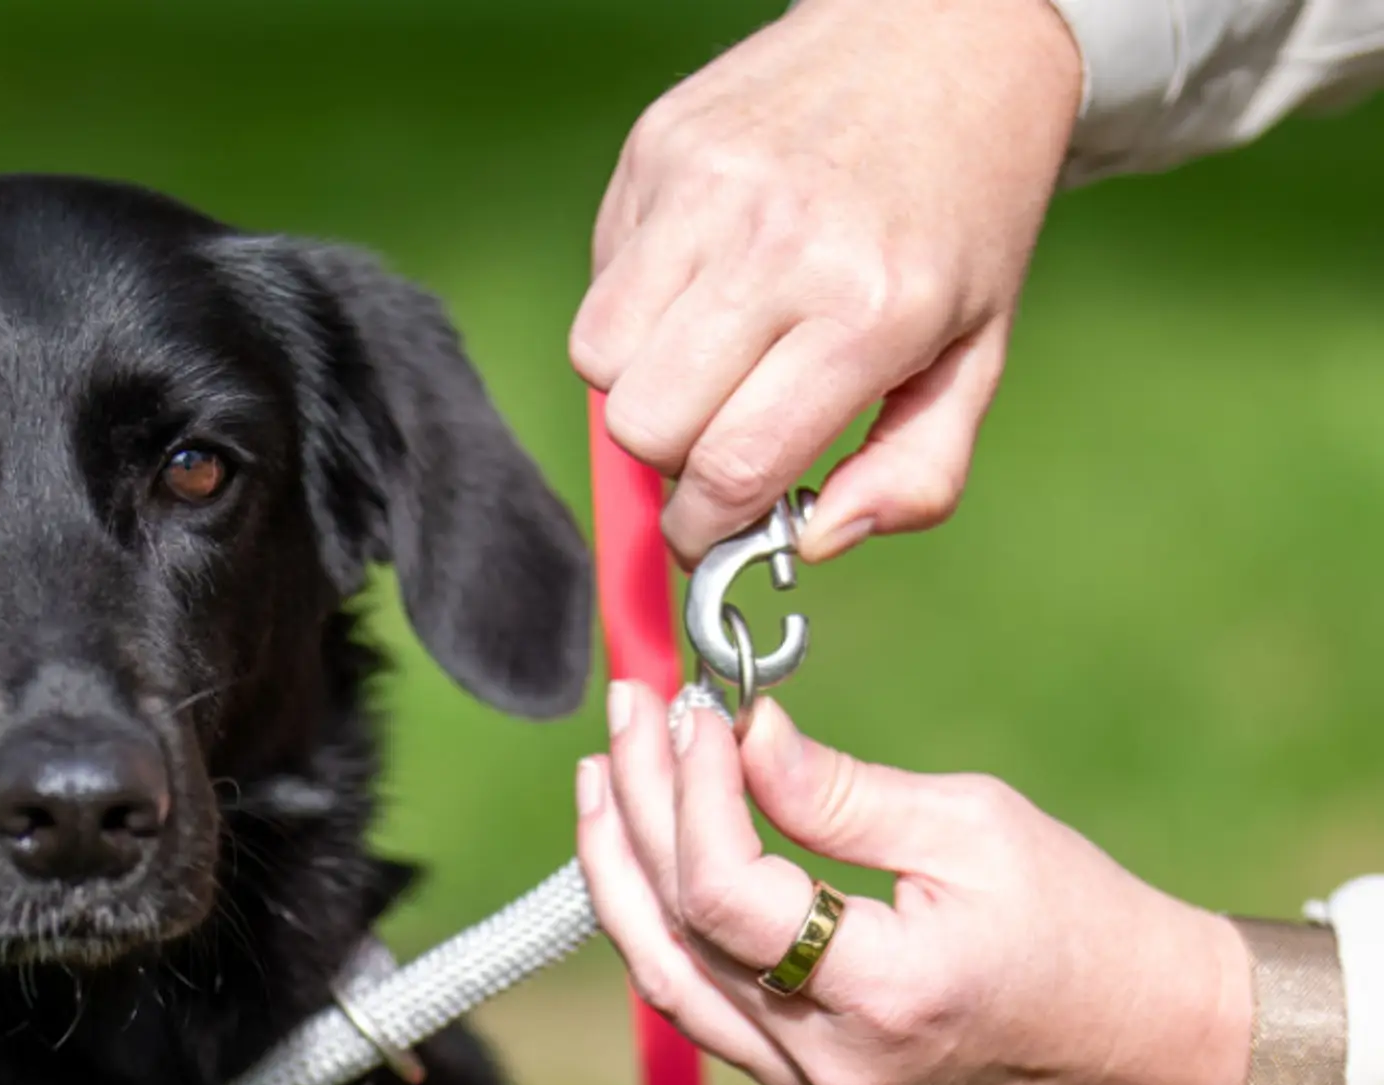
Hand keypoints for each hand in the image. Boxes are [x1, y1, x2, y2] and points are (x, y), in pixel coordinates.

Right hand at [571, 0, 1084, 561]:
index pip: (732, 467)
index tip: (708, 530)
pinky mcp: (658, 148)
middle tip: (712, 437)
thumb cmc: (962, 209)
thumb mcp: (976, 352)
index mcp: (871, 309)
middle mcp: (780, 245)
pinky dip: (633, 307)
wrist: (949, 31)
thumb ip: (915, 473)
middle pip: (644, 426)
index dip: (704, 527)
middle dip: (669, 460)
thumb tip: (816, 542)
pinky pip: (601, 280)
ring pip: (599, 359)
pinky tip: (699, 278)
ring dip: (638, 385)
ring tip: (704, 356)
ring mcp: (707, 187)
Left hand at [575, 683, 1251, 1084]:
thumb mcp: (973, 828)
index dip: (691, 797)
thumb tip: (740, 733)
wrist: (1147, 1042)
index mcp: (888, 995)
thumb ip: (839, 793)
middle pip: (679, 935)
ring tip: (604, 778)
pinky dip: (663, 923)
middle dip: (637, 815)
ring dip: (623, 873)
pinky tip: (644, 851)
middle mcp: (831, 1063)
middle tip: (631, 718)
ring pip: (667, 979)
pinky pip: (701, 1004)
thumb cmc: (1083, 924)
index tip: (694, 712)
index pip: (729, 899)